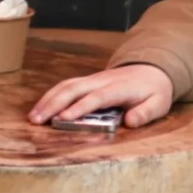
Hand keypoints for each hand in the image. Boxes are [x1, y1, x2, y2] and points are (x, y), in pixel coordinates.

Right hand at [27, 61, 175, 131]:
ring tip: (33, 117)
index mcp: (120, 88)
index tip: (64, 119)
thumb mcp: (159, 104)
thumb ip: (145, 113)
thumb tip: (129, 122)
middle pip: (74, 88)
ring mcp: (92, 80)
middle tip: (37, 120)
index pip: (97, 97)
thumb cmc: (154, 92)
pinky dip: (50, 97)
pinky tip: (40, 109)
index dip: (80, 107)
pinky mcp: (86, 82)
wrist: (151, 70)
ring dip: (47, 100)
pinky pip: (65, 86)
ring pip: (66, 86)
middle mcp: (102, 81)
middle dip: (53, 104)